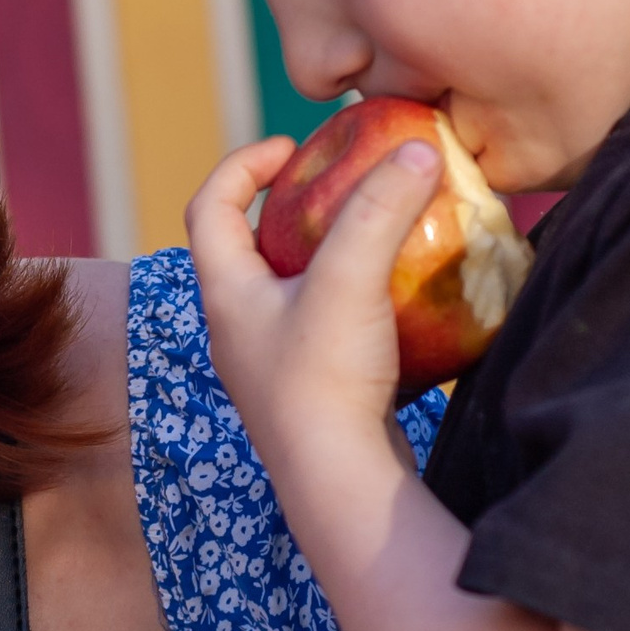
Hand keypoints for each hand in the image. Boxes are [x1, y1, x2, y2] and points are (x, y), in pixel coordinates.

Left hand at [184, 134, 445, 473]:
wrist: (340, 483)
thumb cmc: (325, 380)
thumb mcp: (350, 279)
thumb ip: (380, 209)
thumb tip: (420, 149)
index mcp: (226, 293)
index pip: (209, 207)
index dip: (241, 165)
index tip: (291, 147)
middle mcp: (238, 329)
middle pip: (247, 247)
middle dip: (291, 208)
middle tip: (340, 188)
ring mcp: (273, 365)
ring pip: (289, 292)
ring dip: (326, 257)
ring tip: (375, 237)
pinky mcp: (311, 393)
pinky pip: (324, 330)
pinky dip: (354, 302)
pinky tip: (398, 299)